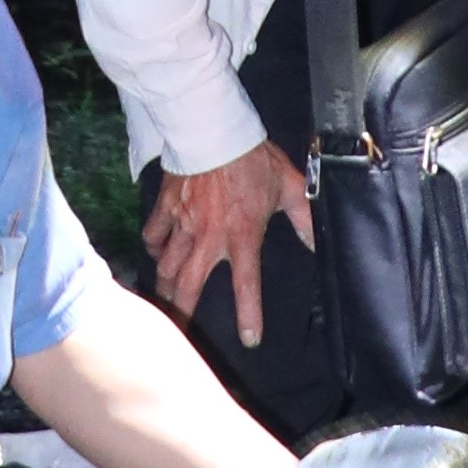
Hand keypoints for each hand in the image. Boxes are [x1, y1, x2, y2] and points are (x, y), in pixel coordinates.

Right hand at [143, 144, 314, 340]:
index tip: (249, 339)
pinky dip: (152, 247)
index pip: (246, 284)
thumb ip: (304, 218)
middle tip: (179, 328)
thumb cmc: (253, 158)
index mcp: (242, 235)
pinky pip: (153, 234)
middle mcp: (209, 237)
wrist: (214, 128)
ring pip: (166, 265)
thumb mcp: (289, 186)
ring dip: (165, 284)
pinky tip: (154, 253)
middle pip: (188, 286)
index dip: (248, 315)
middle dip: (182, 311)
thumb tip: (316, 242)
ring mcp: (183, 223)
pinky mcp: (166, 206)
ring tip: (164, 297)